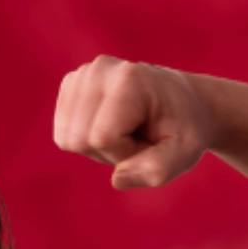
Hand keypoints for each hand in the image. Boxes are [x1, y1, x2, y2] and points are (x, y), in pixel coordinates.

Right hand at [53, 55, 218, 188]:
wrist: (183, 102)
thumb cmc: (183, 129)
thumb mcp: (184, 153)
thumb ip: (158, 170)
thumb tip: (117, 179)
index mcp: (129, 79)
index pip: (101, 138)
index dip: (124, 152)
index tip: (150, 139)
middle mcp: (99, 69)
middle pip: (78, 139)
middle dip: (109, 151)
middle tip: (138, 137)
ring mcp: (81, 74)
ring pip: (66, 139)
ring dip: (95, 146)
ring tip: (126, 131)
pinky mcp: (70, 84)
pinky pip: (62, 133)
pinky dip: (84, 138)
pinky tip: (109, 124)